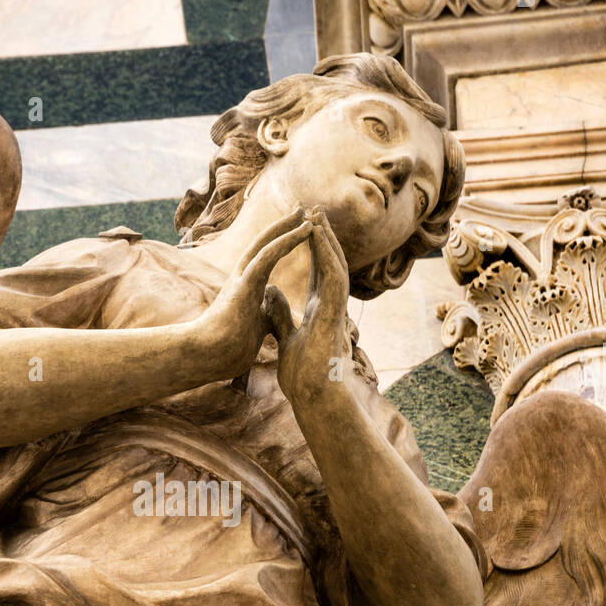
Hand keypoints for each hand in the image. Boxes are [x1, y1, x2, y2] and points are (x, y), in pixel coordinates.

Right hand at [192, 207, 312, 378]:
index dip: (281, 242)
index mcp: (246, 287)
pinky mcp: (244, 285)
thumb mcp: (255, 325)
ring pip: (266, 244)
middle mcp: (242, 277)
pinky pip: (267, 255)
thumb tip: (272, 304)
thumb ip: (264, 310)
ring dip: (287, 227)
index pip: (266, 257)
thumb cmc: (228, 347)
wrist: (207, 358)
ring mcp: (242, 279)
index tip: (299, 229)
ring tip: (305, 212)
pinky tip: (302, 230)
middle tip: (302, 209)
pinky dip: (286, 241)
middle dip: (284, 226)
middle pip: (265, 243)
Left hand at [276, 207, 351, 407]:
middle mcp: (329, 305)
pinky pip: (333, 277)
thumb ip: (279, 313)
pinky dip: (326, 255)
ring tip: (317, 214)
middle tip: (315, 210)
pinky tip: (319, 237)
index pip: (318, 271)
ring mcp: (334, 308)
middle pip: (329, 262)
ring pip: (335, 264)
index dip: (312, 249)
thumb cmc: (303, 374)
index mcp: (318, 310)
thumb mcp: (284, 335)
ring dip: (327, 239)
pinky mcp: (333, 313)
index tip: (305, 227)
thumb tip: (270, 291)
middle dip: (322, 236)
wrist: (312, 396)